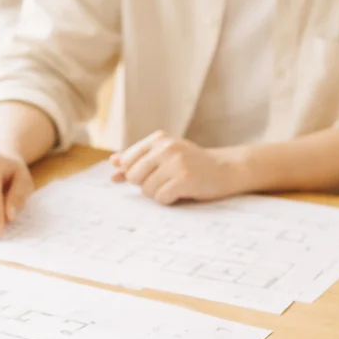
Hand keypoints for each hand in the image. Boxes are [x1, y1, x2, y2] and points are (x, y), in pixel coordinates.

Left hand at [109, 132, 248, 204]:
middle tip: (166, 181)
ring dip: (158, 194)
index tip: (154, 174)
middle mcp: (165, 147)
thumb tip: (113, 162)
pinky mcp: (184, 178)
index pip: (127, 161)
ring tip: (175, 186)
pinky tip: (182, 192)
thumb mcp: (164, 156)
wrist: (226, 169)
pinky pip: (161, 198)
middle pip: (133, 176)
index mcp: (158, 138)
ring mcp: (175, 162)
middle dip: (145, 185)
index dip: (135, 174)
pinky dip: (169, 200)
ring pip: (146, 190)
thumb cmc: (191, 164)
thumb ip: (138, 158)